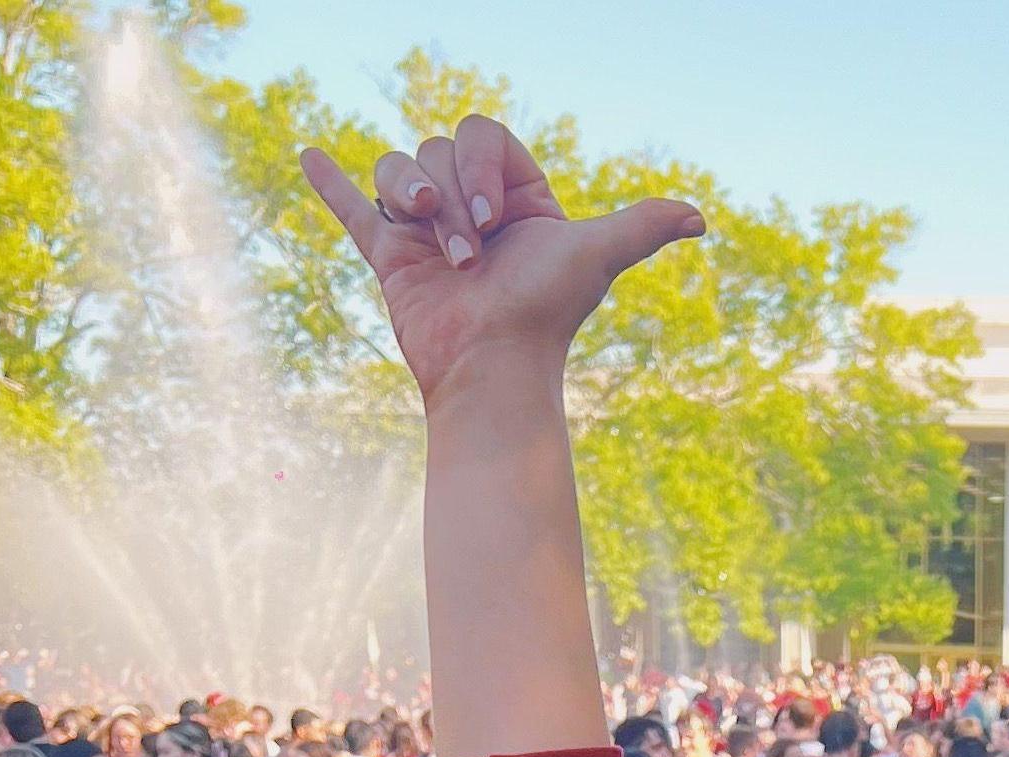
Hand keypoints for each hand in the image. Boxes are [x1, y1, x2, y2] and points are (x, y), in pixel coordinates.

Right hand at [301, 118, 702, 408]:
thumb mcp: (594, 256)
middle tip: (470, 250)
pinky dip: (330, 184)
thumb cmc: (544, 314)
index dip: (484, 166)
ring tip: (434, 243)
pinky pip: (353, 209)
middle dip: (453, 193)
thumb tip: (699, 219)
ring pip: (398, 169)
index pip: (483, 136)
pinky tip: (309, 157)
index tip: (498, 218)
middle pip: (439, 150)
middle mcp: (470, 209)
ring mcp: (426, 230)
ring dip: (411, 197)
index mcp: (515, 199)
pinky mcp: (390, 255)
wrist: (493, 368)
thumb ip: (641, 228)